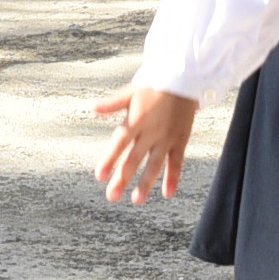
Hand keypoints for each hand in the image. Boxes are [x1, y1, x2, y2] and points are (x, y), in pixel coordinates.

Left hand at [93, 86, 198, 203]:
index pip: (120, 143)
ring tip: (137, 200)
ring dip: (146, 183)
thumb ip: (112, 103)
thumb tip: (93, 109)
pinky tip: (168, 194)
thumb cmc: (154, 85)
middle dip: (122, 179)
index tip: (100, 176)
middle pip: (134, 159)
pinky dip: (173, 178)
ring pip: (155, 164)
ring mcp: (166, 138)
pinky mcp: (180, 140)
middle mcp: (151, 132)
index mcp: (136, 120)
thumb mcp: (131, 91)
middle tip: (112, 196)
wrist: (185, 79)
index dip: (110, 160)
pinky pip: (176, 162)